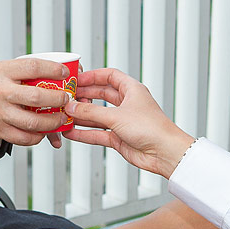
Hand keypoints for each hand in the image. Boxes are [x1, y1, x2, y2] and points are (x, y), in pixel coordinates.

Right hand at [0, 59, 73, 146]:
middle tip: (66, 99)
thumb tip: (42, 73)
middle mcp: (0, 92)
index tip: (64, 72)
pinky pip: (23, 138)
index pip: (33, 66)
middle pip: (39, 96)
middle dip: (59, 99)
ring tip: (60, 118)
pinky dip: (36, 137)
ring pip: (34, 121)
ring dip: (53, 122)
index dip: (53, 69)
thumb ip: (14, 72)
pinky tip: (41, 132)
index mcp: (0, 71)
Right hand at [63, 68, 196, 177]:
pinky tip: (72, 132)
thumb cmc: (151, 128)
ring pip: (97, 115)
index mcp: (132, 90)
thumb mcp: (117, 116)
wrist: (164, 153)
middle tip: (67, 97)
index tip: (77, 79)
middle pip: (101, 95)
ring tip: (65, 114)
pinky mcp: (119, 137)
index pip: (110, 76)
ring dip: (82, 115)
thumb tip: (73, 106)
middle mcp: (127, 104)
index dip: (93, 76)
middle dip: (84, 96)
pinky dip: (85, 133)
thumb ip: (92, 111)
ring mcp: (122, 121)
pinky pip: (97, 133)